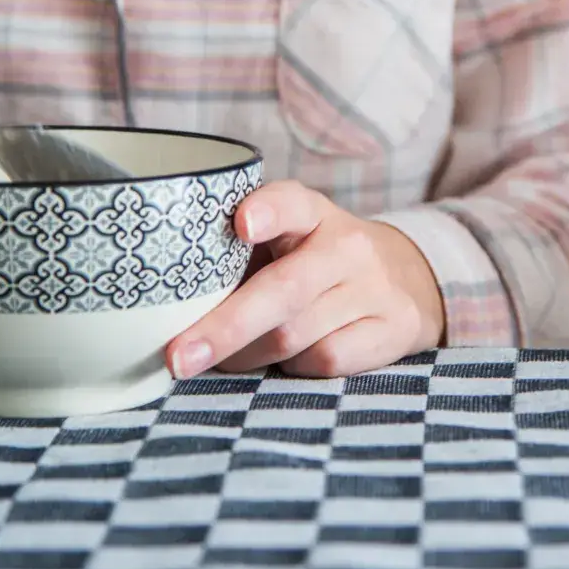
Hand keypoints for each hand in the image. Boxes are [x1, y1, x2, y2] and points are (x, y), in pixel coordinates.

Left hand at [166, 180, 445, 377]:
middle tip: (178, 356)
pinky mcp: (393, 327)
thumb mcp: (285, 240)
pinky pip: (326, 359)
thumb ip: (238, 254)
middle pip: (283, 289)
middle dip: (225, 327)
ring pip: (295, 334)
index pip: (291, 203)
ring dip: (249, 354)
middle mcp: (348, 246)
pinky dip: (295, 366)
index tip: (240, 225)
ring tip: (229, 355)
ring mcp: (375, 287)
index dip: (267, 211)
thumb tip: (164, 303)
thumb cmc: (314, 262)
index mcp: (312, 214)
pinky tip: (290, 357)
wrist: (404, 279)